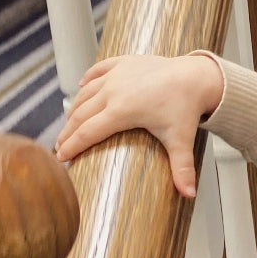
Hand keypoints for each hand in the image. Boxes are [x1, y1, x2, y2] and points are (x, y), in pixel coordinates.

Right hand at [55, 53, 225, 196]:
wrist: (197, 76)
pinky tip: (82, 87)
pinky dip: (88, 79)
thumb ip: (182, 169)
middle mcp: (113, 91)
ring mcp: (116, 75)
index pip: (88, 133)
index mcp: (121, 111)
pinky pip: (98, 70)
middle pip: (80, 114)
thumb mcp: (181, 140)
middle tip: (60, 146)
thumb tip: (188, 194)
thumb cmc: (187, 106)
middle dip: (67, 132)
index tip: (61, 158)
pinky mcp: (123, 62)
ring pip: (85, 93)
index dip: (71, 146)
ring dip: (74, 109)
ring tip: (69, 124)